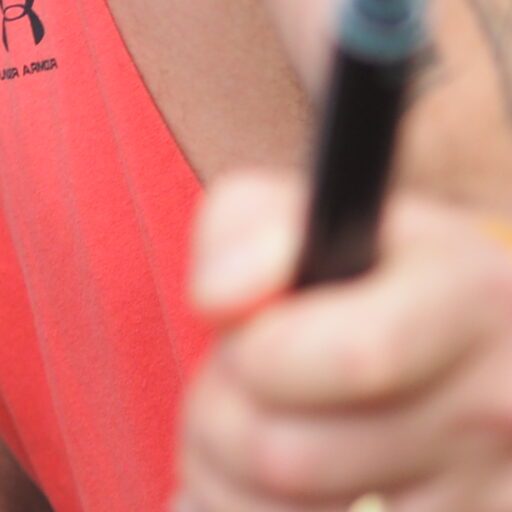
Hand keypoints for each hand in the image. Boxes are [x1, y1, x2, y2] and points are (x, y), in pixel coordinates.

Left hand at [178, 171, 511, 509]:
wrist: (473, 352)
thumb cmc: (366, 279)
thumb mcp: (318, 217)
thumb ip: (246, 231)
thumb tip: (221, 299)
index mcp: (474, 299)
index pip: (353, 358)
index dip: (257, 356)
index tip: (244, 342)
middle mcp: (494, 409)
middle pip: (290, 459)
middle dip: (217, 423)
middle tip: (234, 395)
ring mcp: (487, 496)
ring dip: (228, 490)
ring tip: (248, 442)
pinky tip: (269, 495)